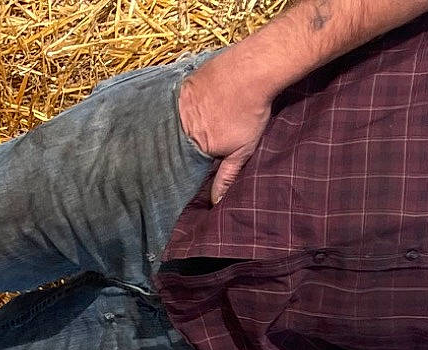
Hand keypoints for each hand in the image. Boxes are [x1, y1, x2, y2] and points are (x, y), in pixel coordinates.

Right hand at [176, 59, 272, 202]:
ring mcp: (180, 103)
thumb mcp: (242, 149)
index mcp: (194, 145)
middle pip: (176, 142)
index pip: (183, 163)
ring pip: (175, 121)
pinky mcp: (183, 85)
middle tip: (190, 141)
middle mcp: (181, 126)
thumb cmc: (250, 111)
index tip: (189, 165)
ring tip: (194, 123)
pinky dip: (182, 106)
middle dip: (181, 145)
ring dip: (181, 124)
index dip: (186, 165)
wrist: (252, 70)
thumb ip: (227, 175)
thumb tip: (216, 201)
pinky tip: (194, 104)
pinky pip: (177, 101)